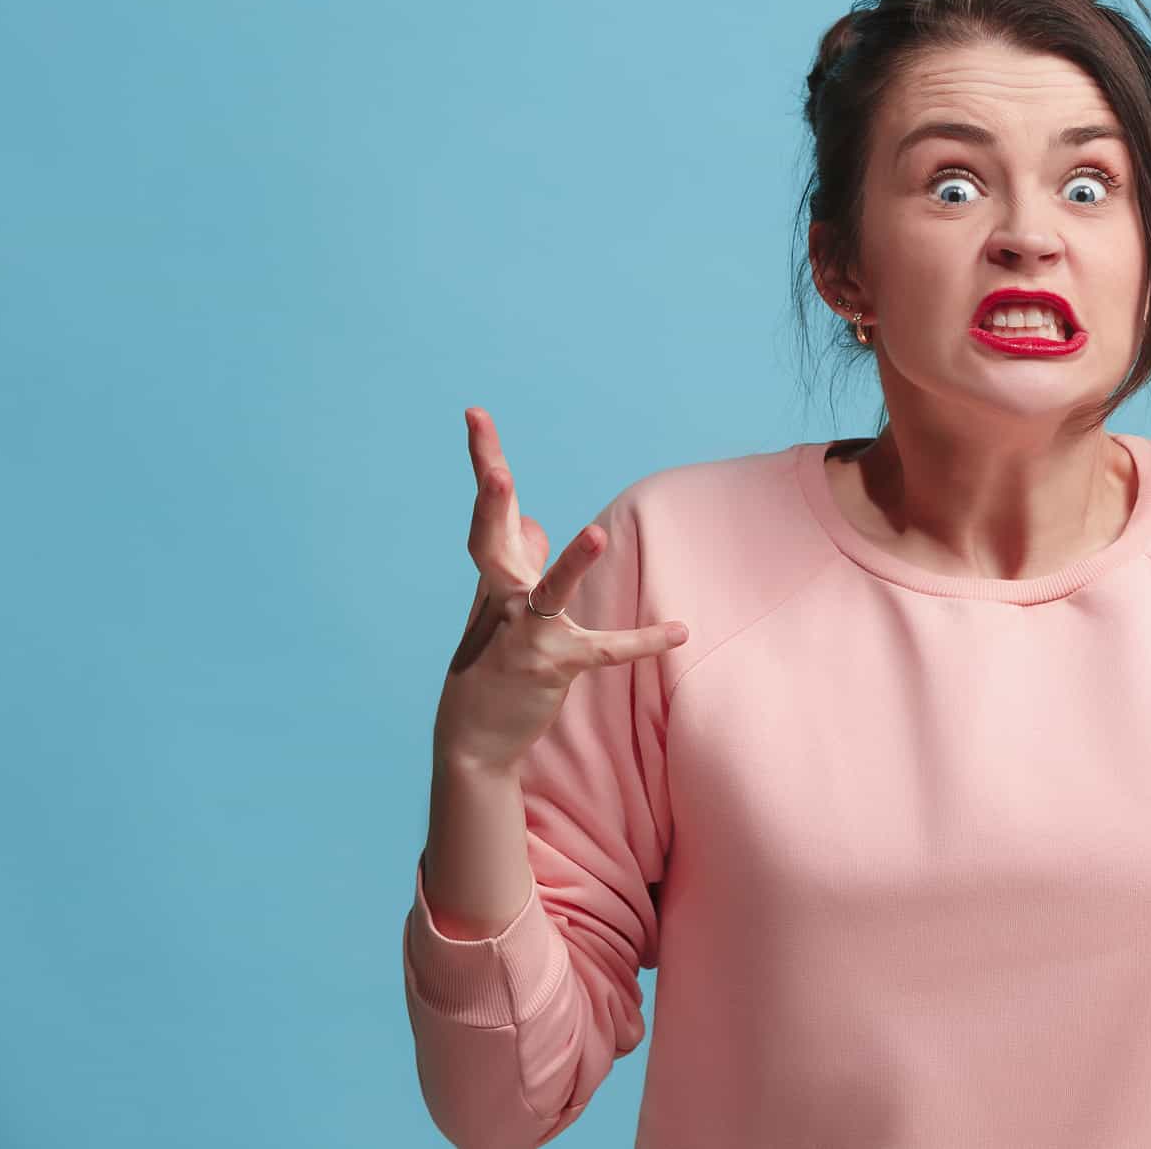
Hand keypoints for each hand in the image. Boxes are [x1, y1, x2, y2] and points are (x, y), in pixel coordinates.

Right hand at [435, 406, 688, 774]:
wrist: (473, 736)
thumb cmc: (489, 661)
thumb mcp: (499, 606)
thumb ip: (519, 560)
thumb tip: (535, 523)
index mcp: (493, 575)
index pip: (487, 510)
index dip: (483, 459)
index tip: (475, 413)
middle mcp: (500, 597)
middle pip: (491, 540)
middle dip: (492, 503)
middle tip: (495, 470)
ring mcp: (523, 632)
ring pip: (548, 593)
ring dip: (571, 564)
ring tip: (596, 534)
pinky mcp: (551, 665)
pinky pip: (602, 651)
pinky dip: (641, 642)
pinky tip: (677, 632)